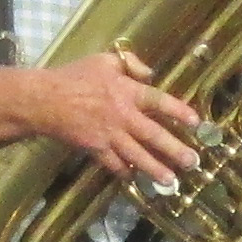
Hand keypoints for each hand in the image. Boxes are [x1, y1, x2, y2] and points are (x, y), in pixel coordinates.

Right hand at [28, 49, 205, 188]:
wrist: (44, 100)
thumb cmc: (74, 76)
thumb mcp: (103, 60)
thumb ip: (130, 64)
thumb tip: (150, 74)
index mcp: (126, 91)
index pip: (158, 101)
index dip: (178, 111)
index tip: (196, 122)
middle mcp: (122, 116)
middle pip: (153, 134)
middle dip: (174, 149)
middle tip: (193, 162)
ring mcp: (109, 135)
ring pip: (137, 155)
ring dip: (155, 168)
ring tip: (171, 180)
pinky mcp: (95, 149)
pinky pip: (114, 164)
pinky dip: (125, 171)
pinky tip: (135, 177)